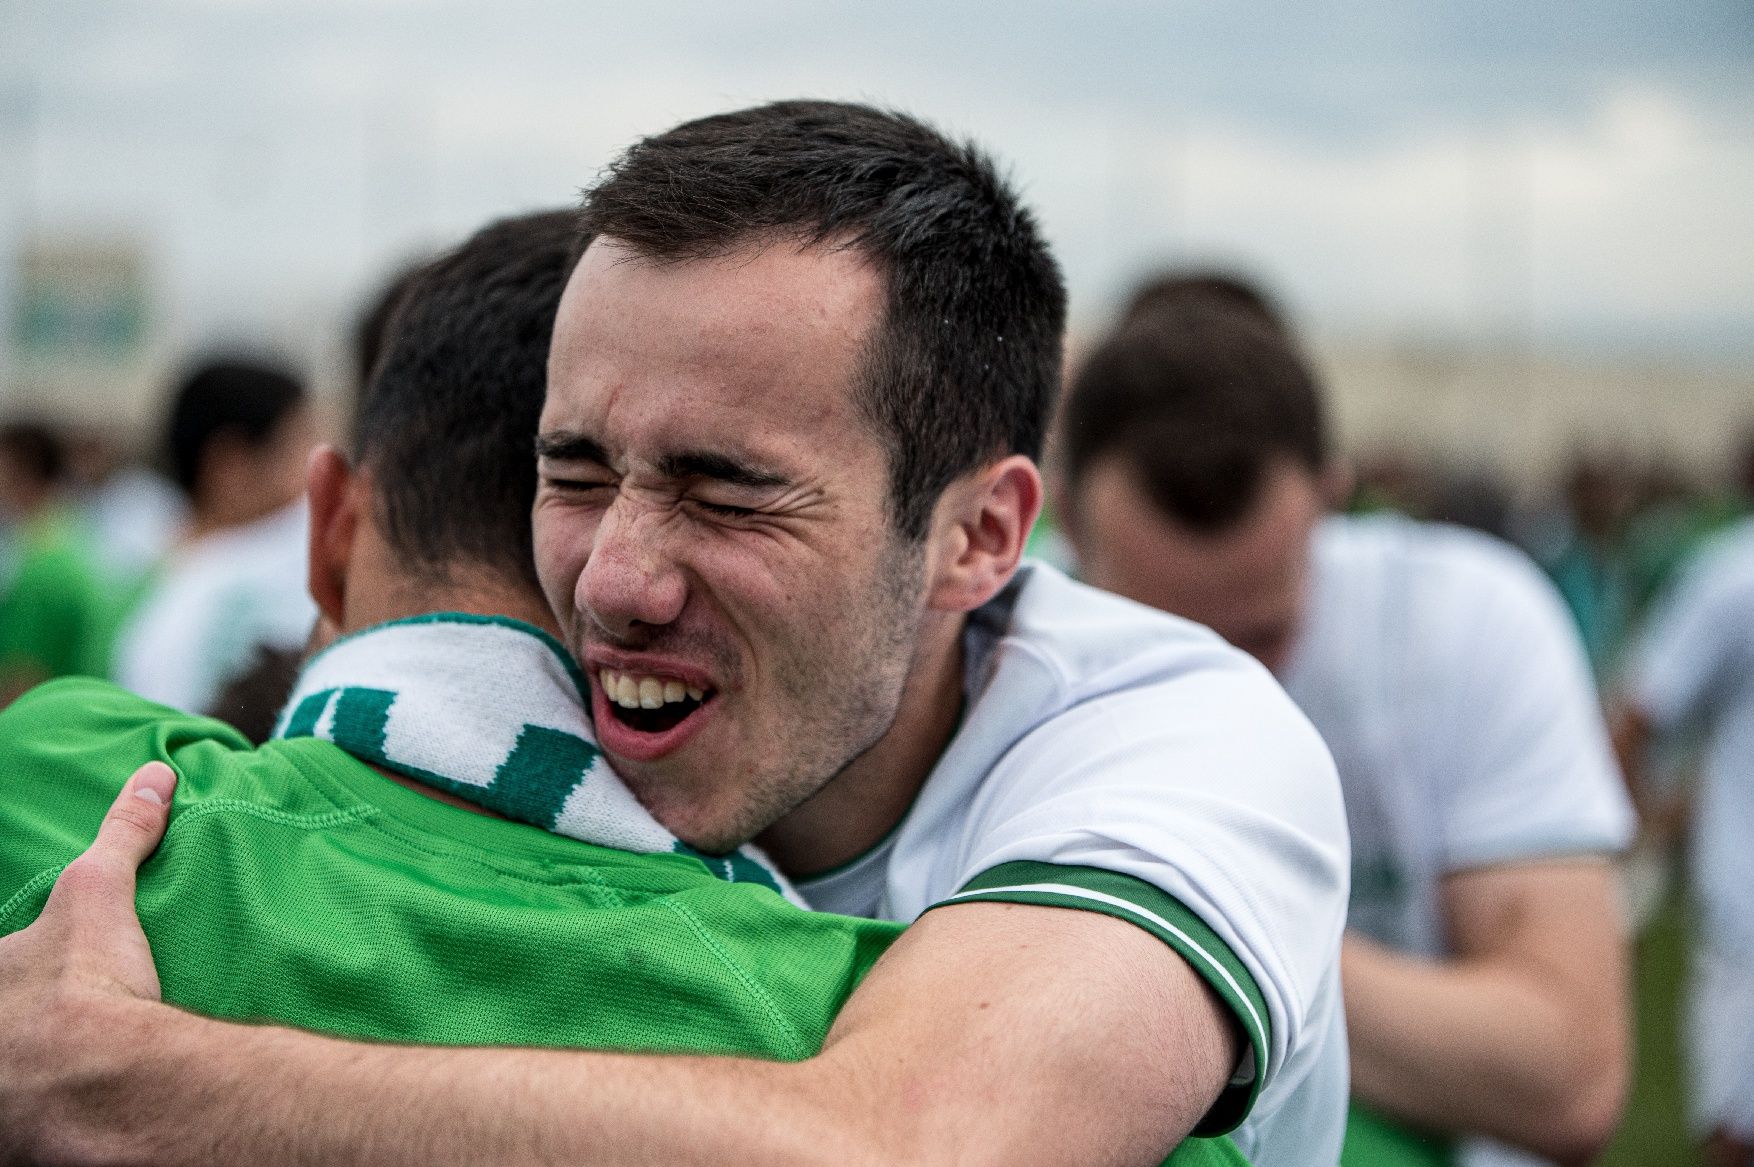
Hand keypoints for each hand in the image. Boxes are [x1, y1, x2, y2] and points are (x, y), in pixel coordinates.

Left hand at [0, 761, 176, 1156]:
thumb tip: (154, 776)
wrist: (97, 1078)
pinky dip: (48, 1127)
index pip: (3, 970)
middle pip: (6, 1021)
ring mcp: (1, 1100)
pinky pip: (32, 1131)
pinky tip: (79, 1116)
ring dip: (32, 1075)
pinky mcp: (24, 1143)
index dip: (22, 970)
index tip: (54, 978)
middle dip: (23, 1023)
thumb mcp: (97, 893)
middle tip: (65, 1023)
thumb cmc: (84, 984)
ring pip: (12, 1080)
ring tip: (77, 1072)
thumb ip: (123, 833)